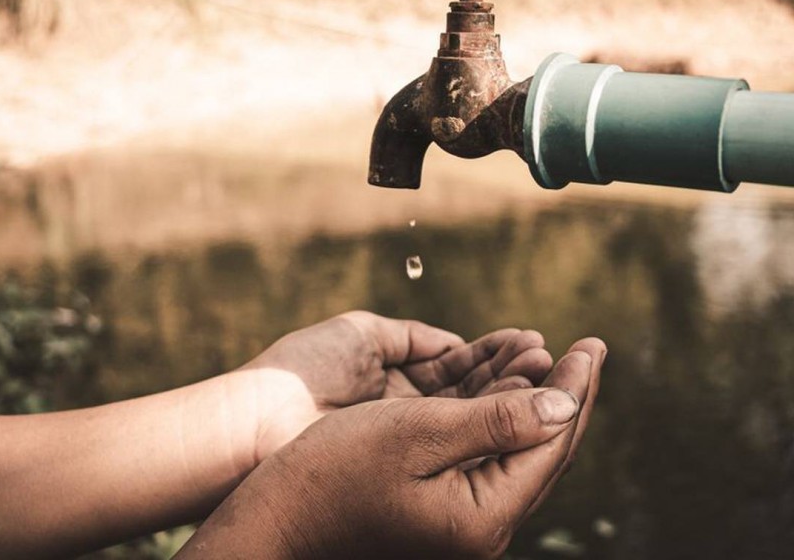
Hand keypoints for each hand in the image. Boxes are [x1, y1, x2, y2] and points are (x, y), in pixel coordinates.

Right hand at [178, 338, 605, 559]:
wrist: (278, 517)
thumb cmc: (336, 470)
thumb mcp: (419, 434)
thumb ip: (497, 420)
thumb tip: (565, 403)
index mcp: (485, 515)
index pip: (552, 442)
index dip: (575, 388)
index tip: (592, 344)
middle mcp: (484, 526)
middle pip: (544, 451)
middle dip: (567, 394)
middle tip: (589, 349)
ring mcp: (464, 520)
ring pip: (520, 452)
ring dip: (538, 402)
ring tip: (553, 358)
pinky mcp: (444, 508)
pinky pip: (492, 456)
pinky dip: (507, 418)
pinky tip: (510, 392)